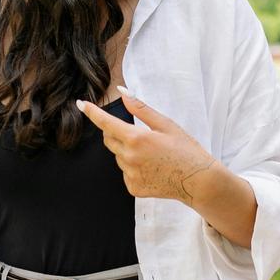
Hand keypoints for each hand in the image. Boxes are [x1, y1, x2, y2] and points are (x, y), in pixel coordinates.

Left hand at [78, 88, 222, 203]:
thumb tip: (123, 92)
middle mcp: (129, 157)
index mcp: (136, 138)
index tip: (81, 105)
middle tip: (139, 135)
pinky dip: (134, 168)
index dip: (91, 112)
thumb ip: (141, 109)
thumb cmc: (186, 150)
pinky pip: (126, 173)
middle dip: (116, 133)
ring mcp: (130, 174)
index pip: (106, 123)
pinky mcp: (133, 187)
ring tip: (152, 155)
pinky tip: (152, 168)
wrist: (198, 181)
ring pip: (118, 157)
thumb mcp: (166, 124)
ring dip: (127, 152)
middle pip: (109, 140)